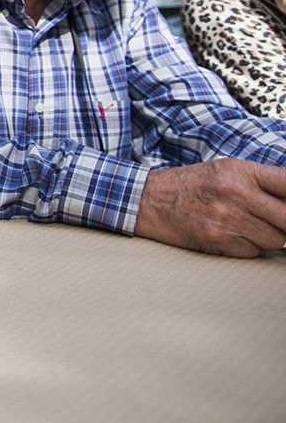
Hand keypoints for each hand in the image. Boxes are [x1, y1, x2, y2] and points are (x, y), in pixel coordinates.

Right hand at [135, 159, 285, 256]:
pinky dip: (249, 248)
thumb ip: (261, 182)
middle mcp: (235, 192)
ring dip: (269, 237)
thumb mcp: (225, 170)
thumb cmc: (190, 186)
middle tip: (276, 222)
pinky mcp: (217, 240)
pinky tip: (232, 236)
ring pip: (275, 239)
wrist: (148, 200)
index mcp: (239, 171)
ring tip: (249, 227)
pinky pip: (253, 252)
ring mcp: (226, 218)